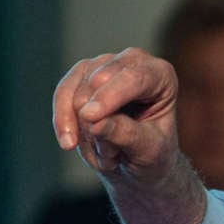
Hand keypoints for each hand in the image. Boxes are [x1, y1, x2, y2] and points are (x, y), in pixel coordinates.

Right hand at [53, 47, 180, 184]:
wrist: (140, 161)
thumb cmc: (153, 153)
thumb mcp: (149, 151)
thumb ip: (125, 135)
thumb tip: (94, 122)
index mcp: (161, 75)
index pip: (133, 78)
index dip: (109, 96)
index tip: (89, 117)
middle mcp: (133, 62)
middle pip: (97, 83)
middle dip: (96, 125)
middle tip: (113, 157)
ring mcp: (103, 66)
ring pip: (76, 94)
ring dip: (84, 133)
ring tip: (106, 156)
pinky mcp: (80, 76)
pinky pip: (61, 98)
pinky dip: (65, 125)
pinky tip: (71, 145)